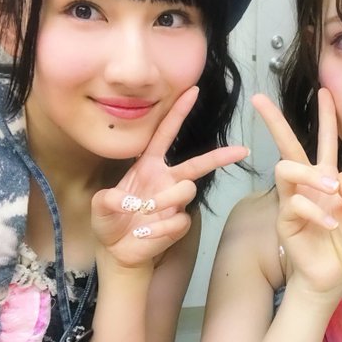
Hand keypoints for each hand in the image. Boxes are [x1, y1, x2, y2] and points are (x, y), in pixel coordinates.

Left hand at [91, 86, 248, 267]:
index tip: (192, 90)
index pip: (166, 134)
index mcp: (149, 166)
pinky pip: (178, 219)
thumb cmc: (110, 221)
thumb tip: (125, 201)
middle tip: (241, 150)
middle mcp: (167, 180)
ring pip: (186, 190)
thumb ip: (107, 200)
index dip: (178, 113)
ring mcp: (175, 202)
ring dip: (165, 200)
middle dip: (219, 156)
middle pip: (198, 164)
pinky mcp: (178, 223)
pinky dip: (159, 228)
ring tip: (145, 213)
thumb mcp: (100, 207)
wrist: (117, 250)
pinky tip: (144, 234)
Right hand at [252, 89, 341, 298]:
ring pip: (286, 169)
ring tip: (331, 191)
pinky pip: (296, 204)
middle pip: (288, 146)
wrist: (330, 279)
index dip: (326, 118)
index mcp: (327, 181)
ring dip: (309, 174)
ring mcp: (293, 201)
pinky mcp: (284, 219)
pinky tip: (332, 226)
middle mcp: (307, 186)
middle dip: (275, 122)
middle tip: (259, 99)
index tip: (325, 92)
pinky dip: (316, 212)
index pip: (325, 143)